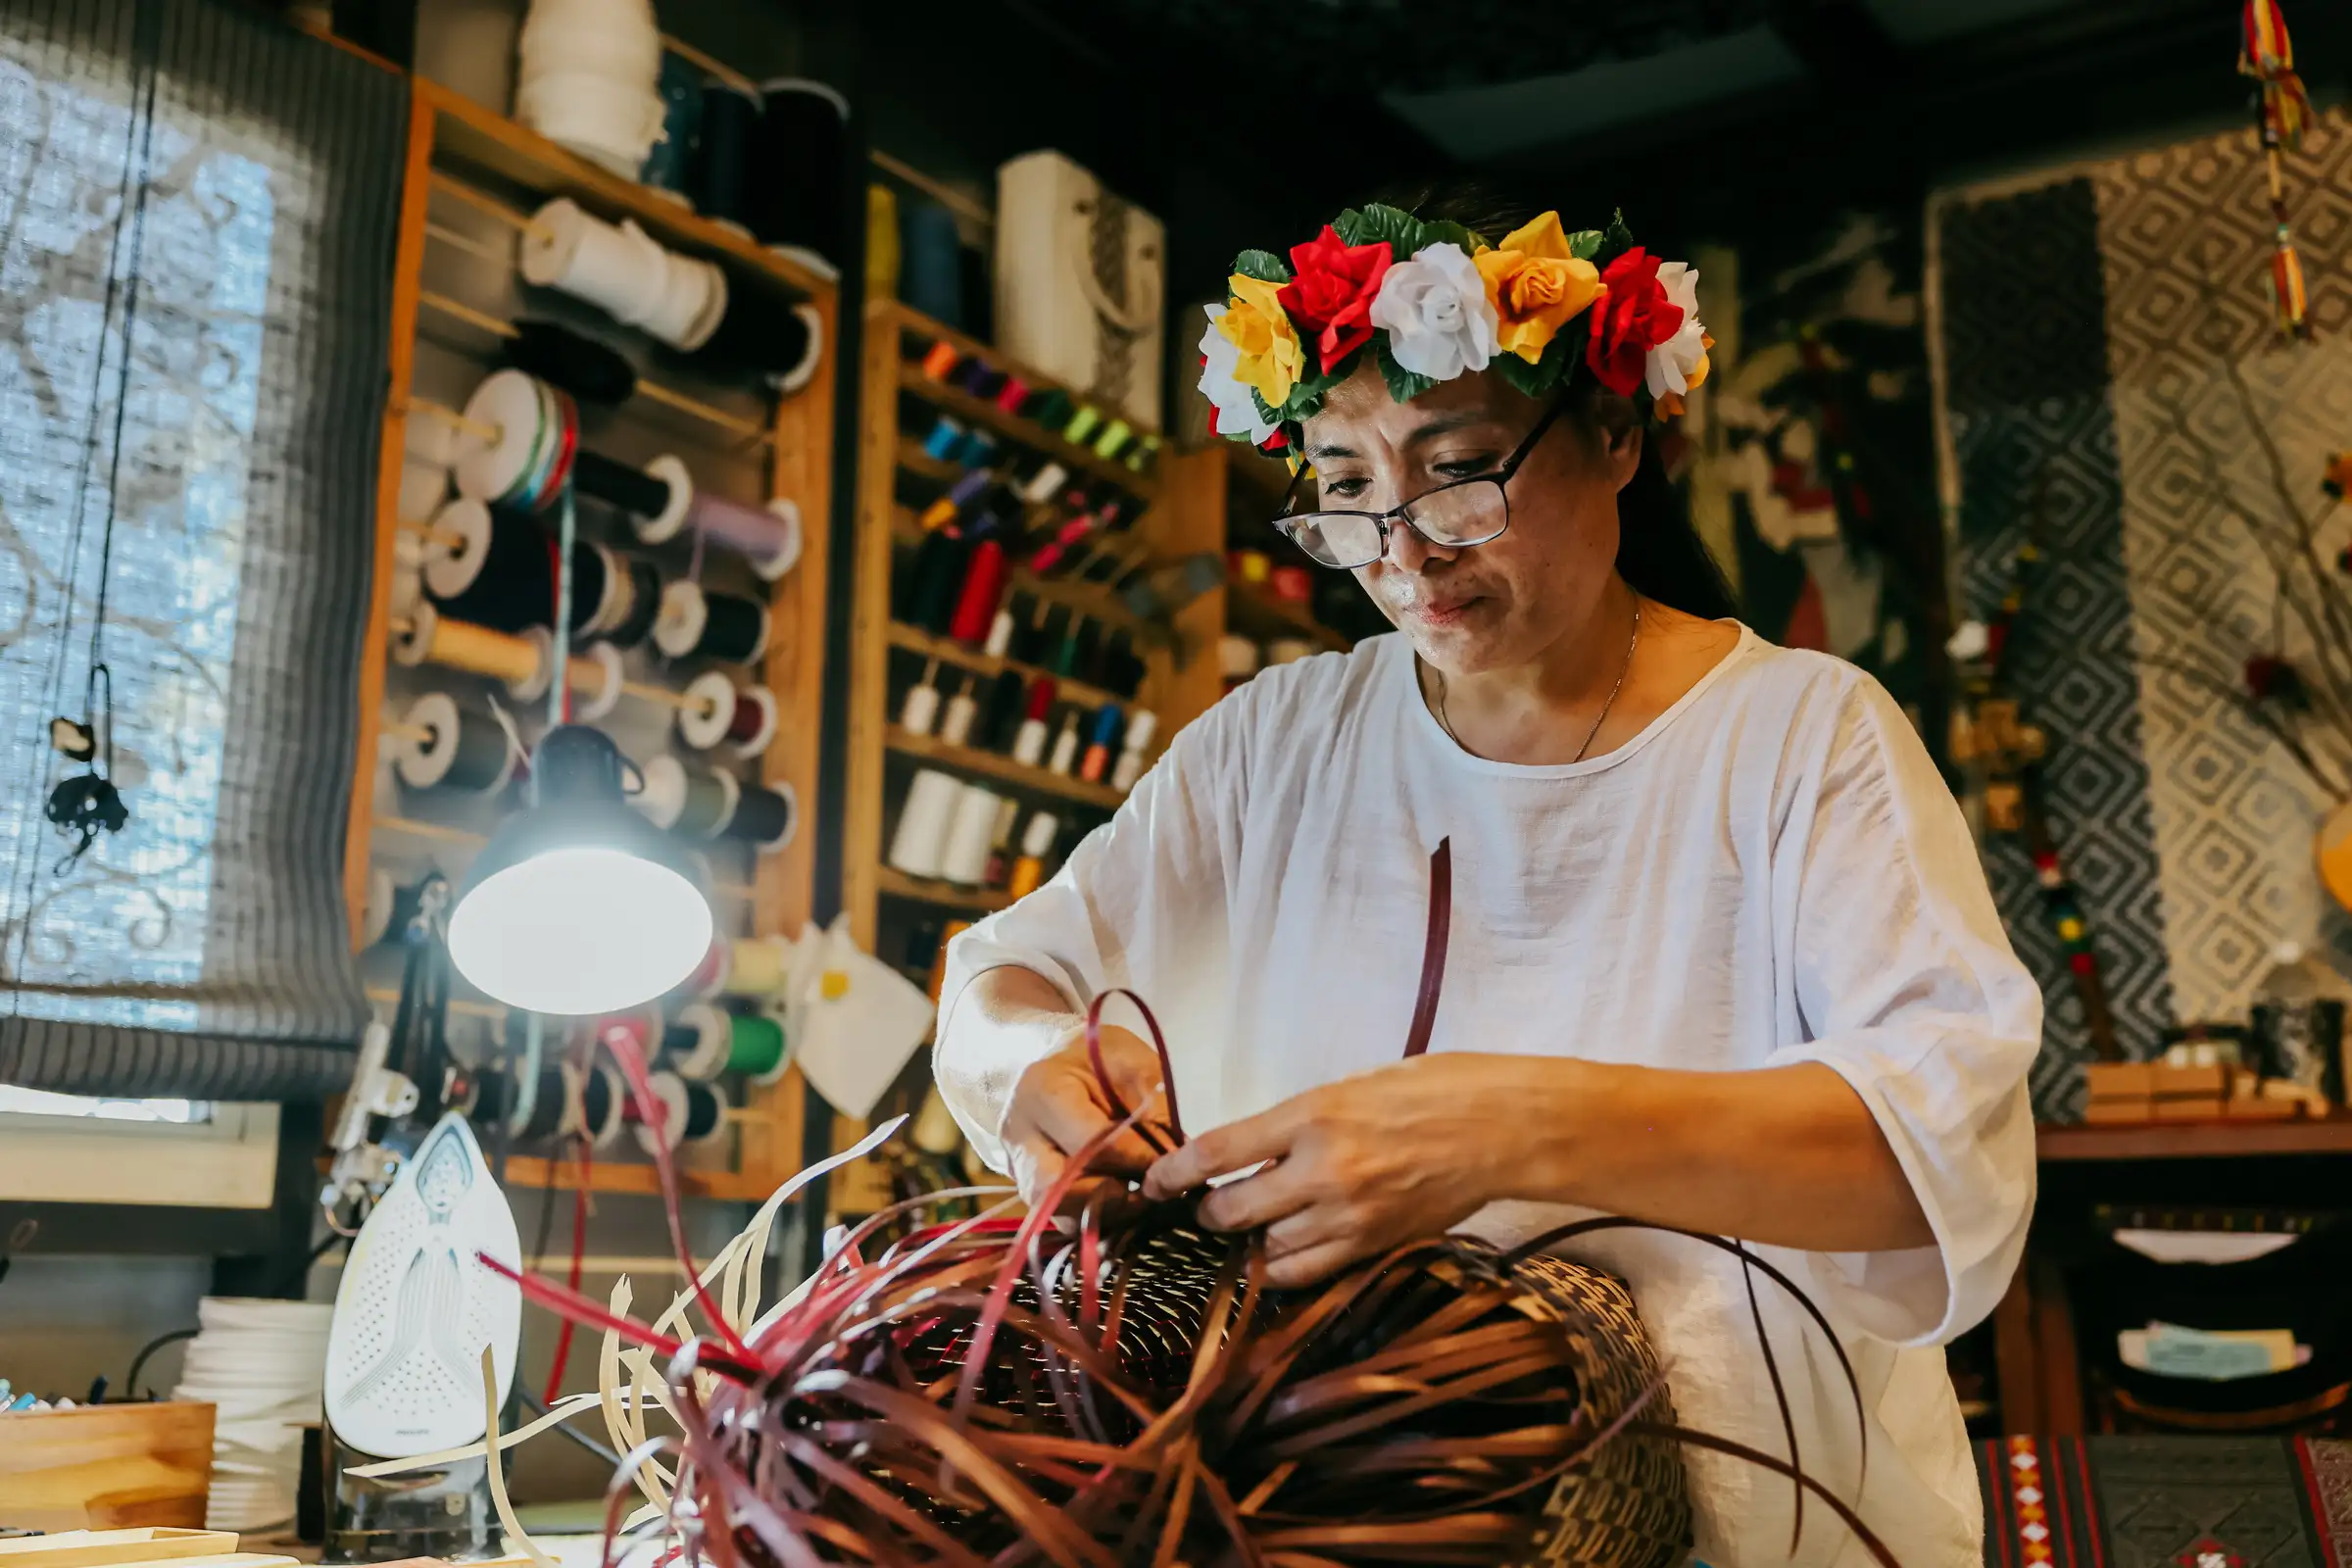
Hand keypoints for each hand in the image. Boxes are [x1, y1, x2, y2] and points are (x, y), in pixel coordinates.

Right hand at [1000, 1022, 1176, 1213]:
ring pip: (1058, 1214)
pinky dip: (1095, 1219)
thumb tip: (1177, 1161)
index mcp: (1042, 1092)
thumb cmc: (1098, 1058)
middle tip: (1150, 1194)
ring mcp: (1018, 1167)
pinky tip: (1123, 1205)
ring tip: (1140, 1201)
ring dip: (1104, 1215)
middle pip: (1059, 1191)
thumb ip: (1153, 1109)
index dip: (1137, 1159)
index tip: (1169, 1164)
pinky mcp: (1028, 1190)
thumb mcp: (1132, 1064)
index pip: (1092, 1143)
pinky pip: (1060, 1219)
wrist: (1057, 1060)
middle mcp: (1019, 1136)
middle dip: (1111, 1198)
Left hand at [1141, 1055, 1549, 1287]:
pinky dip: (1287, 1268)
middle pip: (1233, 1211)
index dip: (1173, 1173)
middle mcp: (1324, 1170)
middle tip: (1206, 1208)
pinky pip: (1310, 1273)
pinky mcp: (1375, 1246)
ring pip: (1268, 1252)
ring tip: (1250, 1230)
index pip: (1218, 1151)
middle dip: (1210, 1214)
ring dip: (1250, 1244)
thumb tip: (1253, 1154)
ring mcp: (1351, 1216)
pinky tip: (1284, 1254)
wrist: (1501, 1128)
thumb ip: (1297, 1123)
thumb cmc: (1430, 1088)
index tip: (1153, 1183)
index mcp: (1313, 1114)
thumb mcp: (1349, 1086)